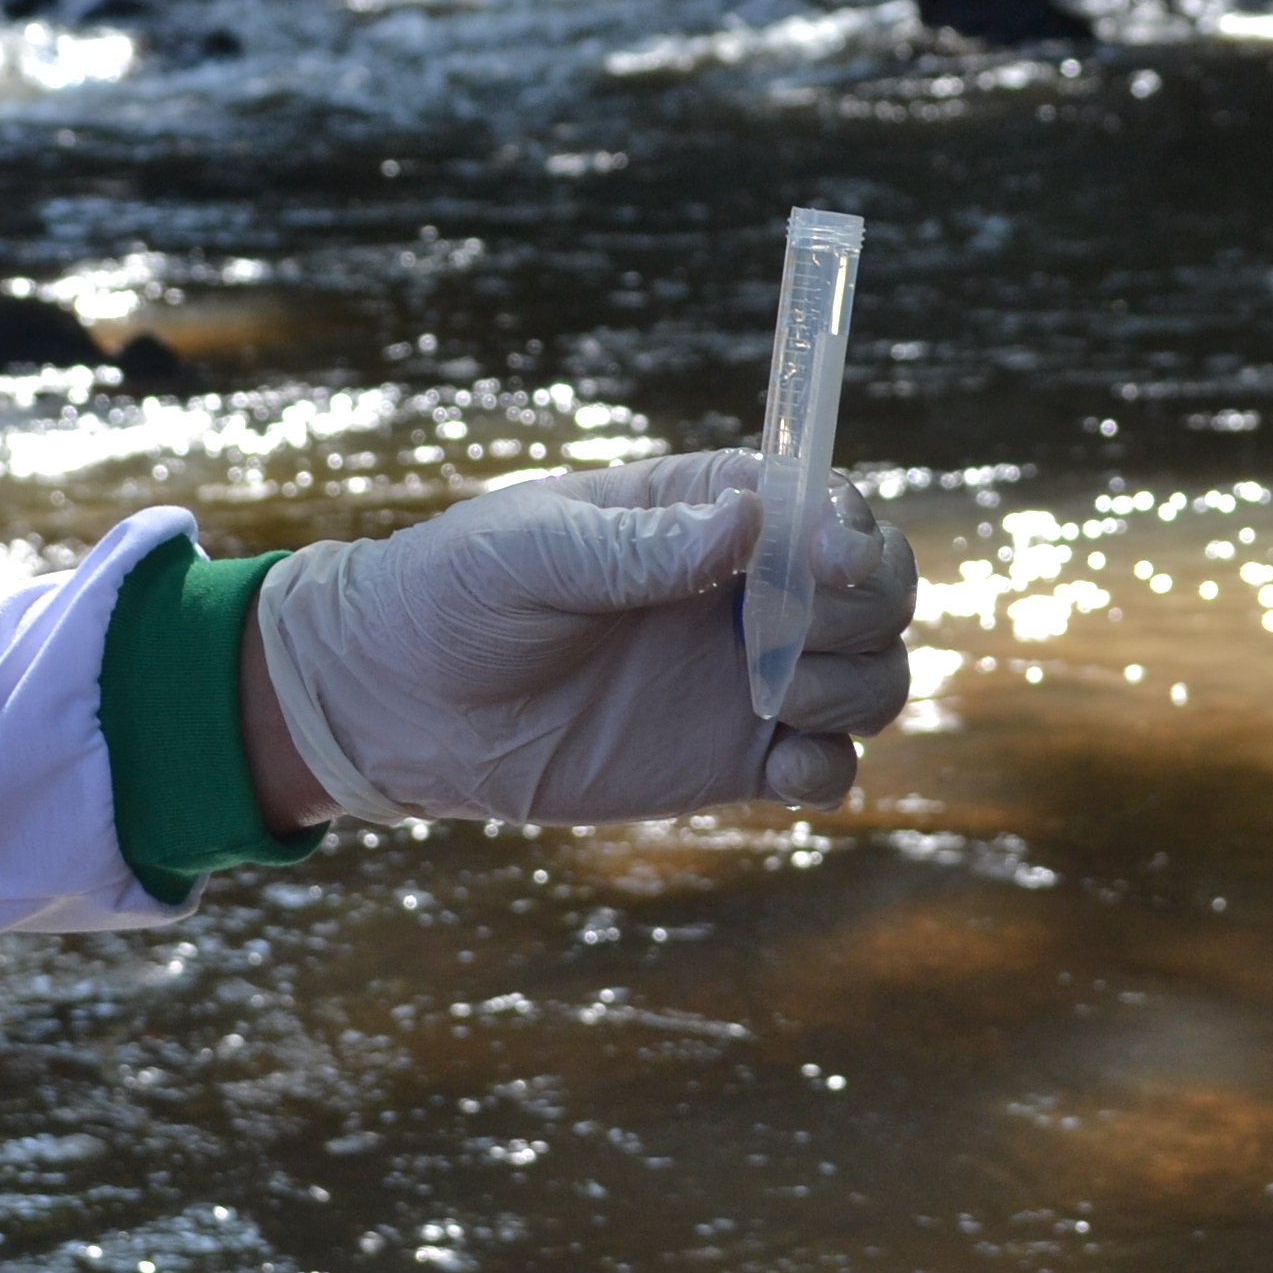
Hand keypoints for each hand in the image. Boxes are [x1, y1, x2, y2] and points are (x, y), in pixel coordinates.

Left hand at [250, 448, 917, 824]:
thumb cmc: (452, 594)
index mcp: (705, 511)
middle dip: (867, 606)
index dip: (847, 526)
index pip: (823, 501)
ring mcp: (745, 676)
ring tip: (771, 699)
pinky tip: (781, 768)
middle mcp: (746, 588)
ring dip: (857, 685)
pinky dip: (831, 771)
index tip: (823, 558)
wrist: (396, 703)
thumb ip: (636, 545)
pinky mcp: (731, 758)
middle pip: (876, 587)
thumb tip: (745, 521)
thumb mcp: (528, 552)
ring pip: (873, 674)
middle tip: (787, 635)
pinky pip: (826, 767)